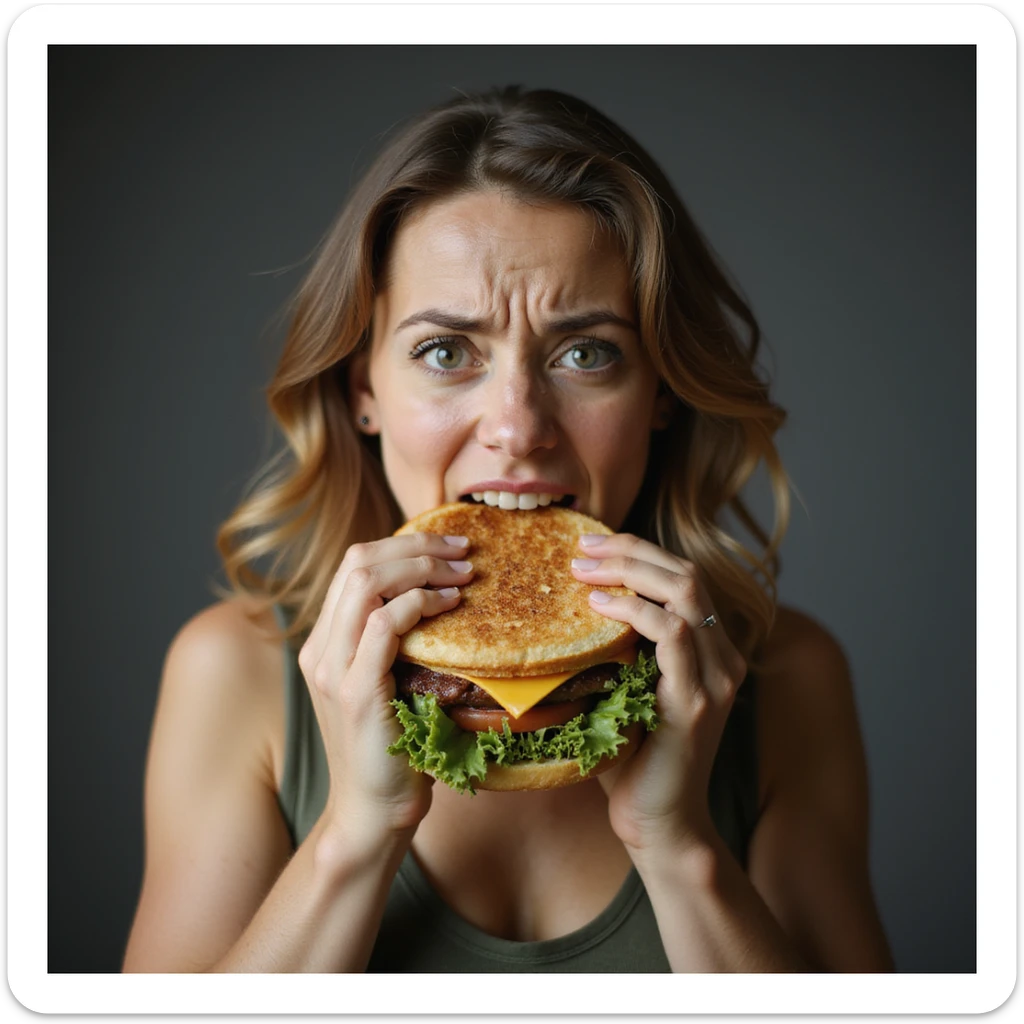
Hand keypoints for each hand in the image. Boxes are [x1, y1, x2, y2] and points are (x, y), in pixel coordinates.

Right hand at [297, 533, 474, 839]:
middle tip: (463, 550)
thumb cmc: (394, 747)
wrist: (373, 811)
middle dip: (415, 545)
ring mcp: (334, 669)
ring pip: (366, 582)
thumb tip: (443, 597)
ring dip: (421, 567)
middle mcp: (321, 650)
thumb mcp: (390, 684)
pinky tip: (450, 604)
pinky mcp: (357, 692)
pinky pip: (384, 624)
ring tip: (463, 573)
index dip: (402, 544)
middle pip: (357, 562)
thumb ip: (397, 644)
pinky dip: (420, 603)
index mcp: (325, 643)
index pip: (354, 565)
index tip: (448, 546)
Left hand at [571, 534, 747, 852]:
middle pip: (686, 571)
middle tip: (581, 549)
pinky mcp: (696, 700)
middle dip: (630, 551)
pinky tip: (598, 608)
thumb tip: (560, 609)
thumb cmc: (632, 757)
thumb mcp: (623, 689)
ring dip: (629, 570)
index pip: (682, 575)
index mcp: (708, 648)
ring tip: (583, 570)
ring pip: (685, 591)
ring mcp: (715, 676)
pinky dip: (634, 610)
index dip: (638, 551)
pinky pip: (672, 634)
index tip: (590, 546)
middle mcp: (721, 655)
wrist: (658, 821)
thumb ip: (613, 650)